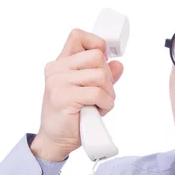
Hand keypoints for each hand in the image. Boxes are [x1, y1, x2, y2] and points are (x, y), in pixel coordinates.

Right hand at [30, 29, 123, 161]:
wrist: (56, 139)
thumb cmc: (72, 115)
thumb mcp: (89, 91)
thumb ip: (103, 76)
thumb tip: (118, 64)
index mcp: (61, 63)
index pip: (78, 36)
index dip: (96, 44)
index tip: (103, 62)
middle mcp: (57, 69)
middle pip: (96, 56)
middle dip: (108, 76)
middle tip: (104, 92)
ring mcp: (58, 82)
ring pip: (100, 75)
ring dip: (108, 93)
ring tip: (100, 103)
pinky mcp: (63, 97)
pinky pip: (97, 93)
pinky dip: (106, 104)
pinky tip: (99, 110)